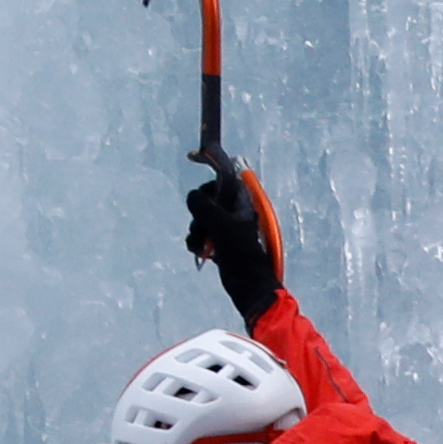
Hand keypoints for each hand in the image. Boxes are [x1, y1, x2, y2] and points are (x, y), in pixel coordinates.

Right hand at [185, 165, 281, 323]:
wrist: (249, 286)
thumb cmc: (241, 254)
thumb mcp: (222, 226)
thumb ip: (206, 207)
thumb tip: (193, 195)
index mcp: (243, 203)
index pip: (226, 175)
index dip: (211, 164)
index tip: (193, 157)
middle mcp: (236, 211)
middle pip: (208, 197)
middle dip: (199, 211)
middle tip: (201, 224)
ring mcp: (228, 227)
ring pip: (202, 216)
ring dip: (197, 229)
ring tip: (201, 244)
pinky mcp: (220, 241)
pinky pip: (202, 232)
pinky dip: (197, 241)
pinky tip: (201, 252)